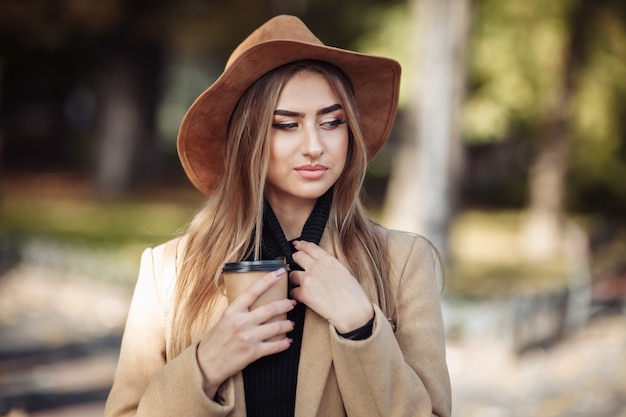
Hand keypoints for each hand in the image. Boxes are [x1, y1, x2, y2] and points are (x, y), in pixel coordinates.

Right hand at [196, 268, 295, 398]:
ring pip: (276, 327)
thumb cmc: (215, 340)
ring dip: (288, 324)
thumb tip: (256, 301)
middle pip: (270, 308)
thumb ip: (239, 310)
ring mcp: (248, 338)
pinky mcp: (254, 352)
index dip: (268, 280)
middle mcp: (241, 322)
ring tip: (291, 323)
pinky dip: (284, 343)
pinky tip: (288, 341)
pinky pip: (275, 346)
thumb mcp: (224, 319)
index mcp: (232, 311)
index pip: (253, 291)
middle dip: (285, 304)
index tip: (279, 272)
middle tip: (292, 303)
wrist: (207, 364)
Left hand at [290, 240, 373, 333]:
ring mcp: (308, 279)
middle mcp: (316, 267)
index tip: (297, 245)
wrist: (352, 311)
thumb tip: (323, 266)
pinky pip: (293, 291)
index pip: (310, 247)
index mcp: (328, 260)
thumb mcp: (344, 272)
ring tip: (300, 284)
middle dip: (295, 258)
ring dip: (295, 279)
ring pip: (292, 274)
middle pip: (298, 257)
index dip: (301, 245)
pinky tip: (301, 298)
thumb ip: (330, 266)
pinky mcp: (303, 294)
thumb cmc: (353, 295)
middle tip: (295, 261)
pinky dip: (296, 295)